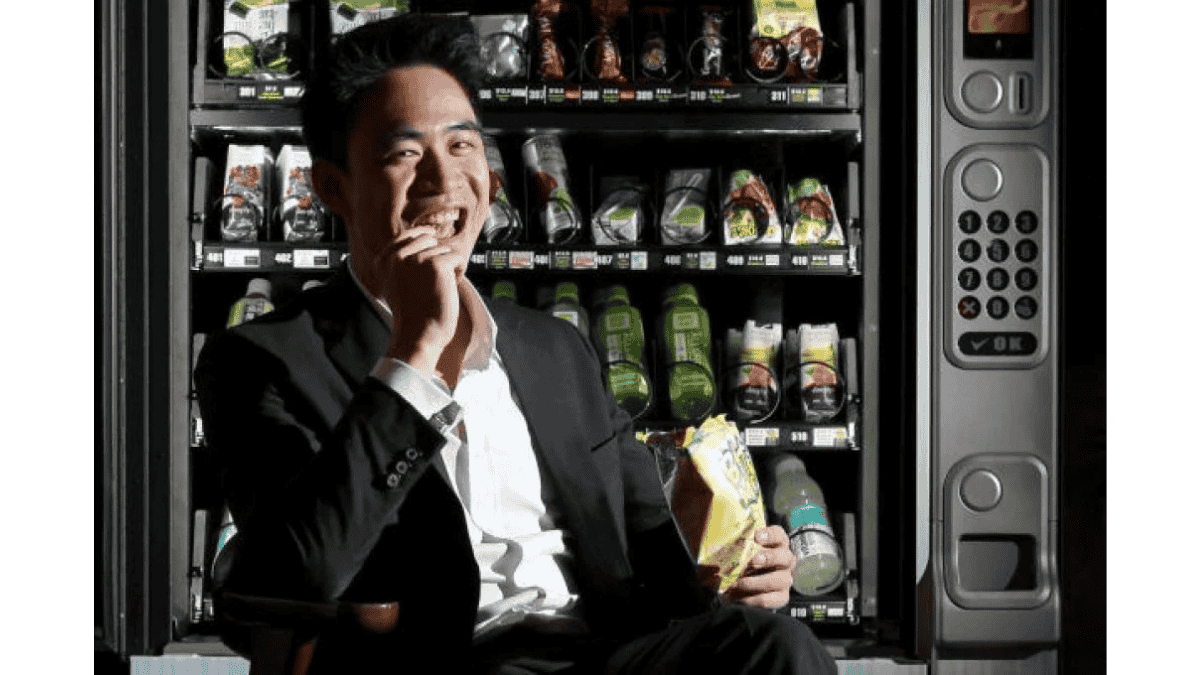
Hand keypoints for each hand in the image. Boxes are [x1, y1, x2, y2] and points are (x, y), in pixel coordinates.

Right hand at [376, 226, 466, 374]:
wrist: (419, 334)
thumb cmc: (412, 314)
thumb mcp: (395, 283)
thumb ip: (402, 262)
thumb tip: (423, 239)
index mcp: (384, 260)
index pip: (408, 234)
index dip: (425, 237)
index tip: (433, 241)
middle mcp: (398, 257)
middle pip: (429, 239)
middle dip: (437, 255)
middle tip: (436, 279)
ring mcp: (416, 259)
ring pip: (444, 249)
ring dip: (449, 267)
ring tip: (440, 287)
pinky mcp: (436, 265)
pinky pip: (457, 257)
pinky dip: (459, 271)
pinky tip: (451, 286)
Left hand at [721, 526, 795, 608]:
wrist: (739, 586)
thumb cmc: (738, 562)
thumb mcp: (734, 551)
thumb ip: (730, 547)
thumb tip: (714, 551)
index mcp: (776, 543)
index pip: (779, 535)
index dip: (770, 535)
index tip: (756, 536)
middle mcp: (785, 561)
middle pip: (785, 557)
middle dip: (769, 558)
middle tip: (753, 561)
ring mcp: (785, 579)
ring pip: (778, 580)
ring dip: (756, 582)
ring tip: (738, 584)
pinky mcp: (780, 597)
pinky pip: (770, 599)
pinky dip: (753, 599)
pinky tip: (739, 597)